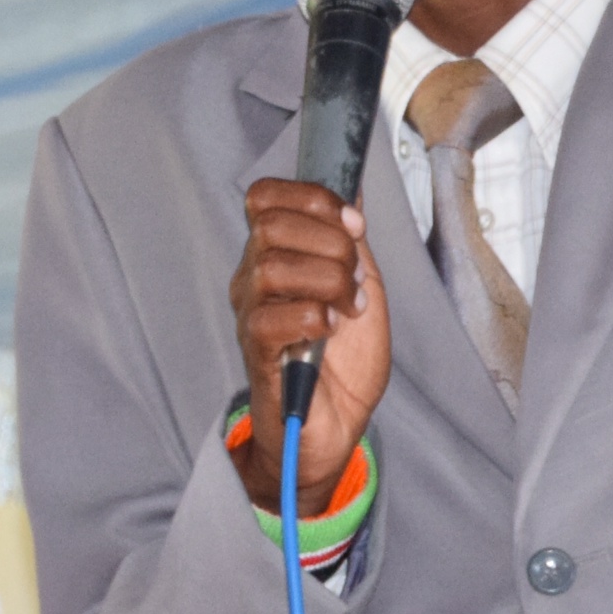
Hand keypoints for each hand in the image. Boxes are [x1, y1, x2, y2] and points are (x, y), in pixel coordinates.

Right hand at [229, 180, 388, 509]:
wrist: (336, 424)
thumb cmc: (343, 360)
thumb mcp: (361, 286)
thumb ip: (351, 241)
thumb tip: (353, 189)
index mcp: (275, 254)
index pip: (266, 197)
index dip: (311, 198)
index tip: (354, 224)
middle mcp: (254, 278)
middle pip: (270, 224)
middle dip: (330, 243)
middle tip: (354, 279)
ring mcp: (251, 314)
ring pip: (272, 266)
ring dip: (327, 282)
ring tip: (348, 309)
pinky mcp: (257, 352)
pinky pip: (273, 318)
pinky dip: (314, 318)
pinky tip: (330, 332)